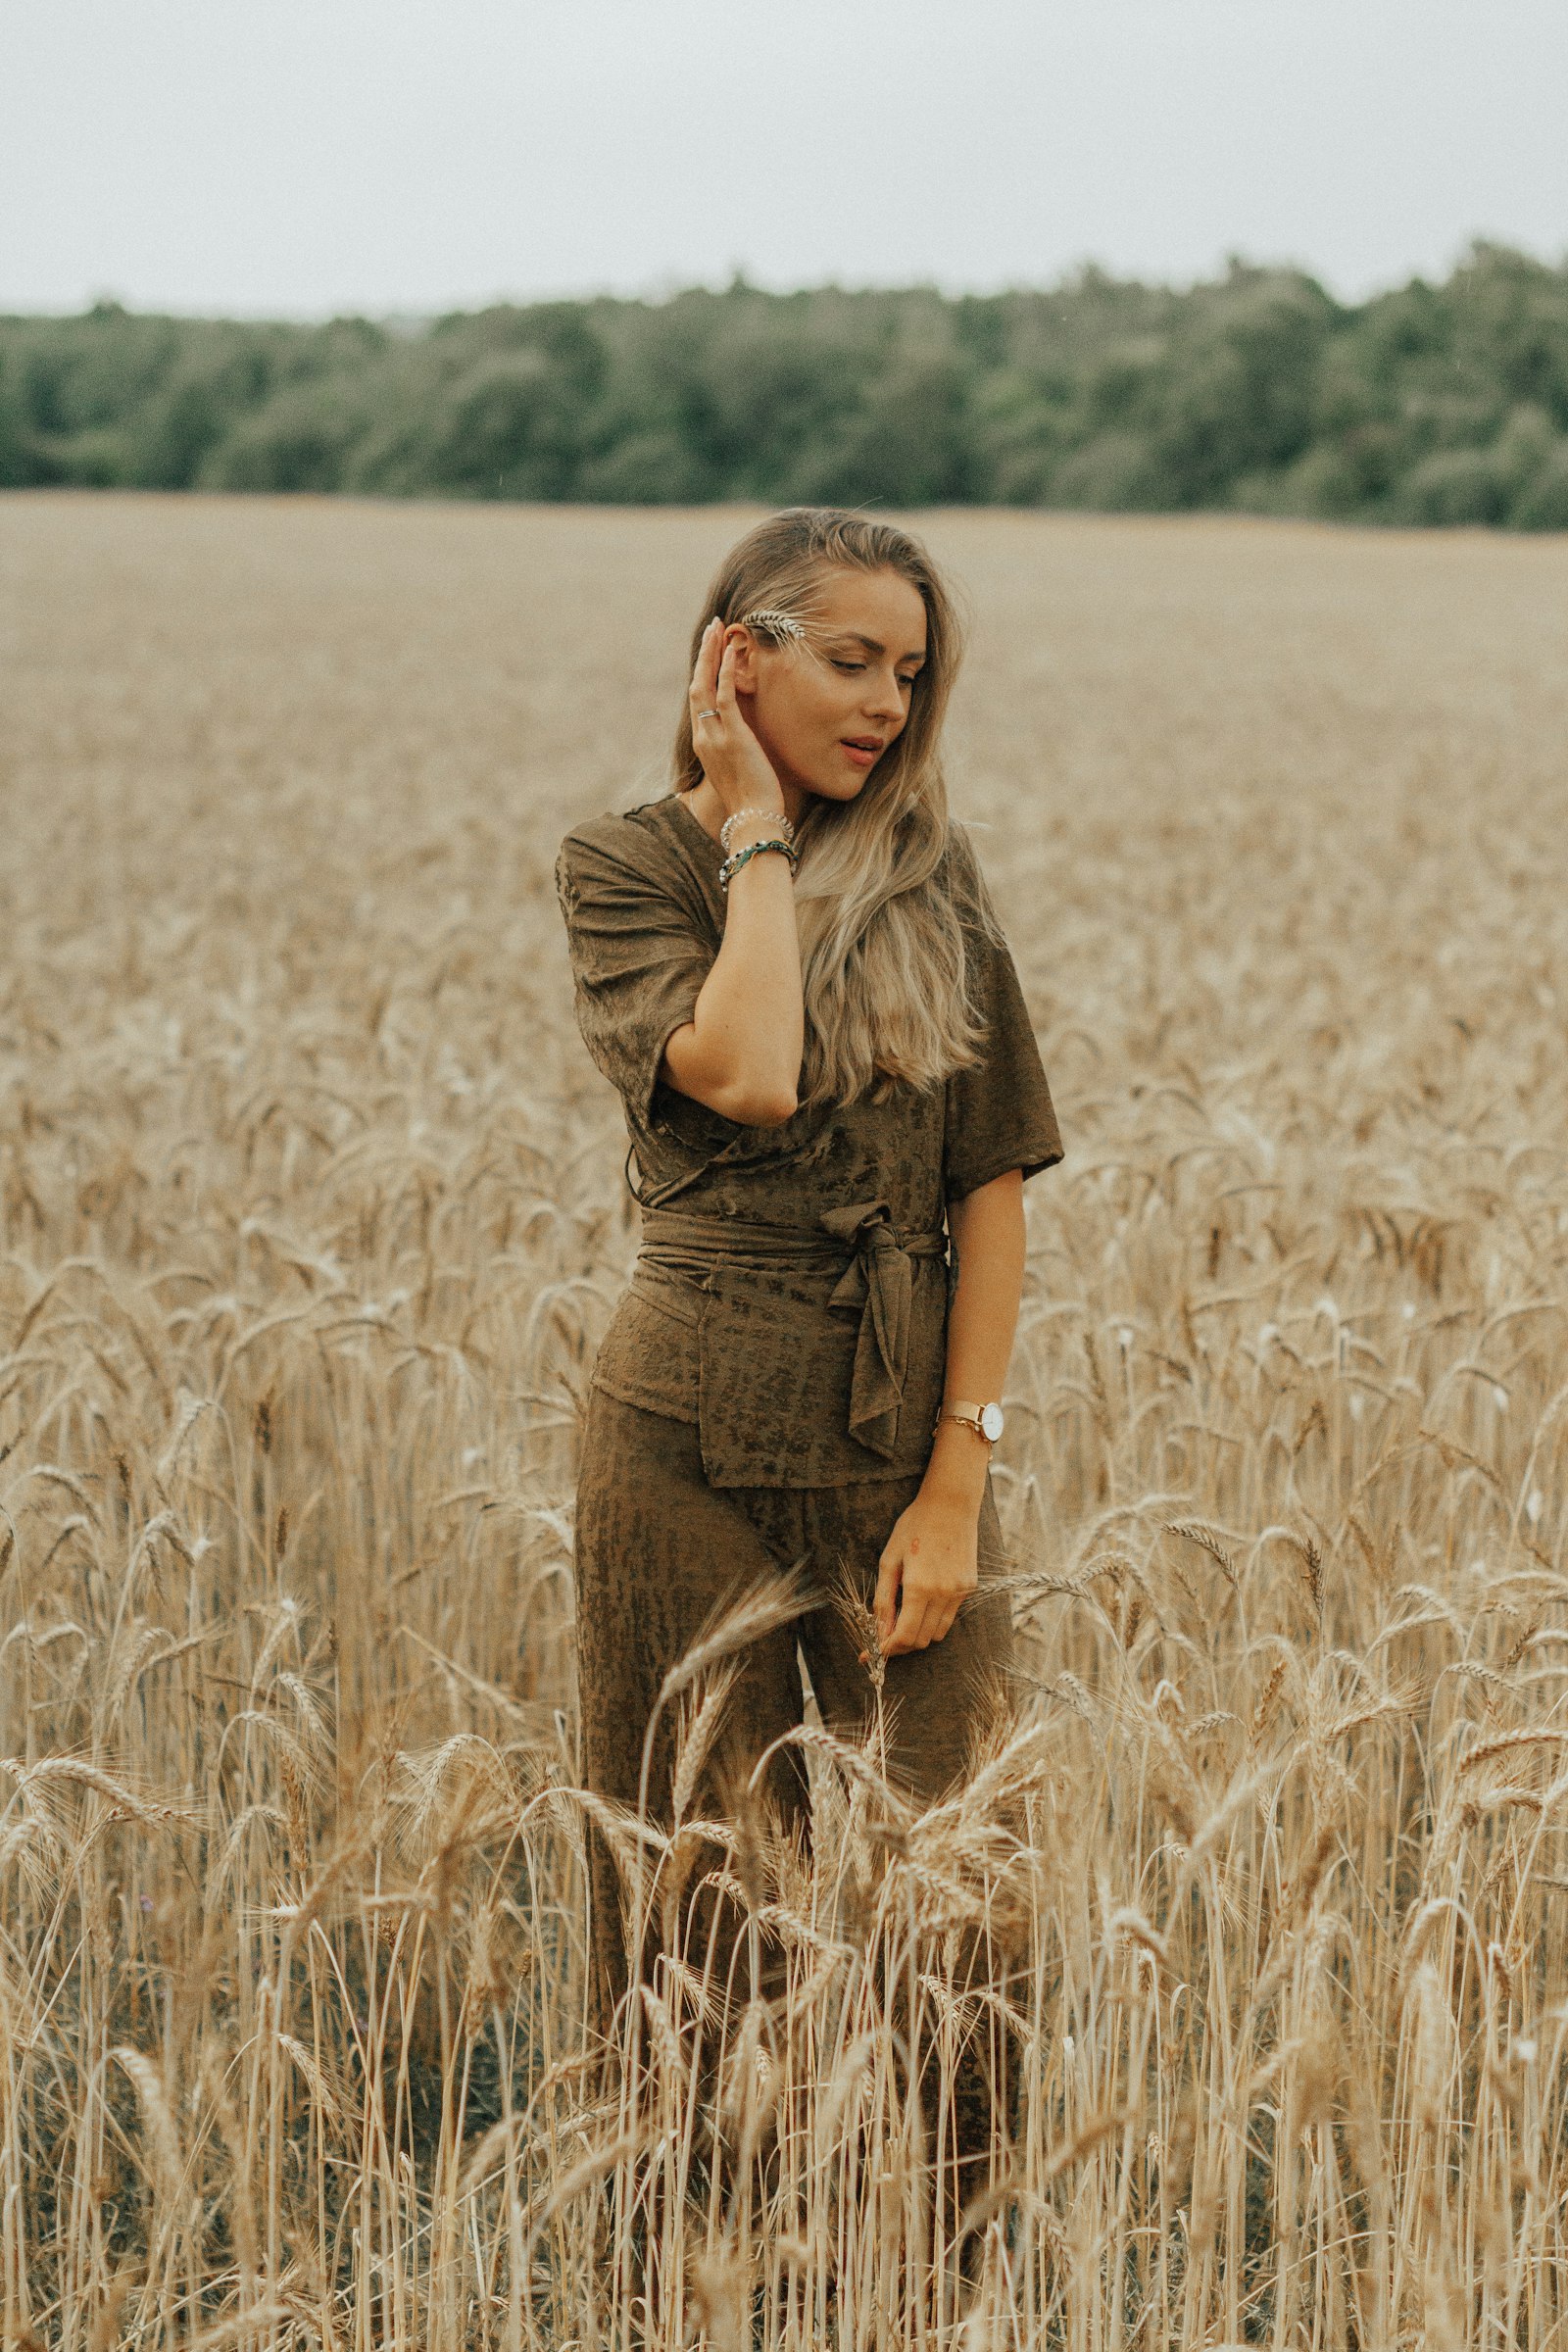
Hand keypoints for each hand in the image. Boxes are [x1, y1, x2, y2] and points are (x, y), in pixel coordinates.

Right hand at [689, 618, 786, 829]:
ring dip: (711, 654)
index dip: (703, 673)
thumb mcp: (740, 770)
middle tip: (711, 627)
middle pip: (696, 686)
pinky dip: (725, 672)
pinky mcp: (733, 736)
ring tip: (717, 628)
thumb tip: (749, 738)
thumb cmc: (752, 801)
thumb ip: (738, 749)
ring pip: (705, 685)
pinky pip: (724, 697)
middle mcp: (704, 737)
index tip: (710, 650)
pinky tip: (731, 651)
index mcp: (705, 745)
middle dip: (704, 654)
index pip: (699, 701)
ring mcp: (715, 736)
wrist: (753, 819)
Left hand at [862, 1490, 979, 1660]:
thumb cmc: (914, 1527)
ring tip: (901, 1622)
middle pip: (922, 1640)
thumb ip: (884, 1599)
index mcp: (919, 1586)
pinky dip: (933, 1620)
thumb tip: (880, 1631)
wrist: (950, 1505)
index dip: (887, 1649)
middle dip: (900, 1645)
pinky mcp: (969, 1587)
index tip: (872, 1651)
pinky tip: (920, 1606)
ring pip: (938, 1633)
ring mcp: (960, 1592)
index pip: (905, 1636)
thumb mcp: (889, 1559)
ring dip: (918, 1635)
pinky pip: (949, 1616)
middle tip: (883, 1639)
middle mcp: (943, 1594)